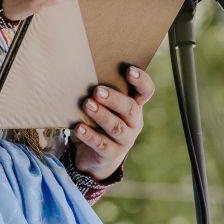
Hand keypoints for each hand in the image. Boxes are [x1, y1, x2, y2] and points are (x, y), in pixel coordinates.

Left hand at [70, 65, 154, 180]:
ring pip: (117, 127)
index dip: (141, 81)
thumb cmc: (98, 119)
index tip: (129, 70)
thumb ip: (99, 90)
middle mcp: (133, 122)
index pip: (146, 91)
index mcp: (134, 105)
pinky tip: (78, 128)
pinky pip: (101, 144)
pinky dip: (89, 135)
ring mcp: (124, 140)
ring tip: (87, 105)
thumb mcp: (102, 104)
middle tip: (97, 91)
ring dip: (102, 115)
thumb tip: (80, 69)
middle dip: (114, 99)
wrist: (95, 154)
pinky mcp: (111, 154)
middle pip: (130, 109)